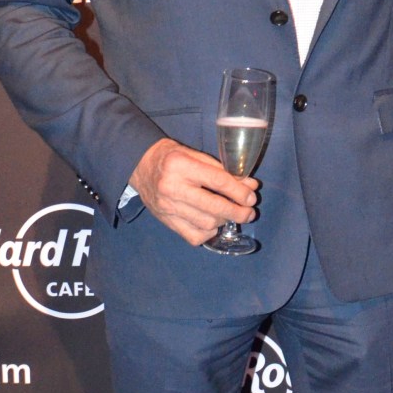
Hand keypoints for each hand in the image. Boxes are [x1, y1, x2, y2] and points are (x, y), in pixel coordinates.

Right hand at [131, 137, 256, 244]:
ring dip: (225, 221)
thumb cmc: (172, 158)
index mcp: (181, 166)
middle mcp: (173, 188)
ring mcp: (168, 208)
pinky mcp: (166, 222)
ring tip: (231, 215)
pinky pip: (194, 236)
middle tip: (249, 212)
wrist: (140, 167)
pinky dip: (209, 233)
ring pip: (206, 224)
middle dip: (237, 212)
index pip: (218, 181)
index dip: (239, 192)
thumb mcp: (195, 155)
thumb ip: (222, 170)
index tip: (252, 197)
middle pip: (214, 207)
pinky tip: (213, 224)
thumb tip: (249, 186)